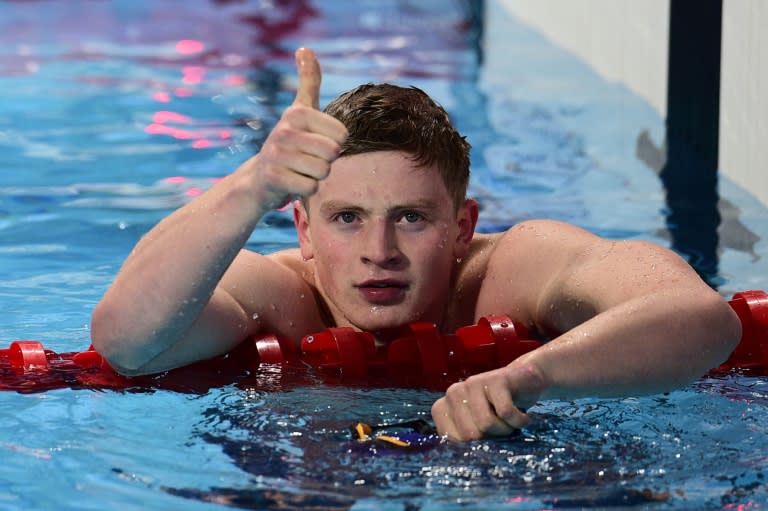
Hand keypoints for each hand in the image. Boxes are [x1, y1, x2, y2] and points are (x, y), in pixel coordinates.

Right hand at [249, 47, 347, 208]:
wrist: (259, 178)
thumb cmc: (289, 142)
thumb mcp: (300, 109)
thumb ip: (308, 80)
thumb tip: (305, 48)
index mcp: (297, 113)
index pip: (342, 135)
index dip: (333, 144)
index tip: (314, 142)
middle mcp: (284, 130)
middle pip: (333, 153)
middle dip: (325, 161)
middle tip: (306, 159)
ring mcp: (277, 155)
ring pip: (323, 172)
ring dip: (316, 176)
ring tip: (300, 170)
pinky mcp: (274, 178)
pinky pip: (311, 188)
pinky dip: (306, 189)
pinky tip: (292, 182)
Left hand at [431, 362, 546, 440]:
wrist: (524, 382)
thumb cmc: (497, 412)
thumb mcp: (478, 429)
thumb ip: (467, 441)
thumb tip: (469, 463)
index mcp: (442, 407)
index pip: (451, 440)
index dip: (474, 446)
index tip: (485, 436)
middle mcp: (453, 393)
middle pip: (470, 434)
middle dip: (492, 438)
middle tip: (501, 427)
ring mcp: (472, 383)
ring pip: (487, 424)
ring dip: (506, 430)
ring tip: (510, 421)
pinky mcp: (495, 379)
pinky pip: (506, 412)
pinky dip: (519, 421)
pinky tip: (522, 416)